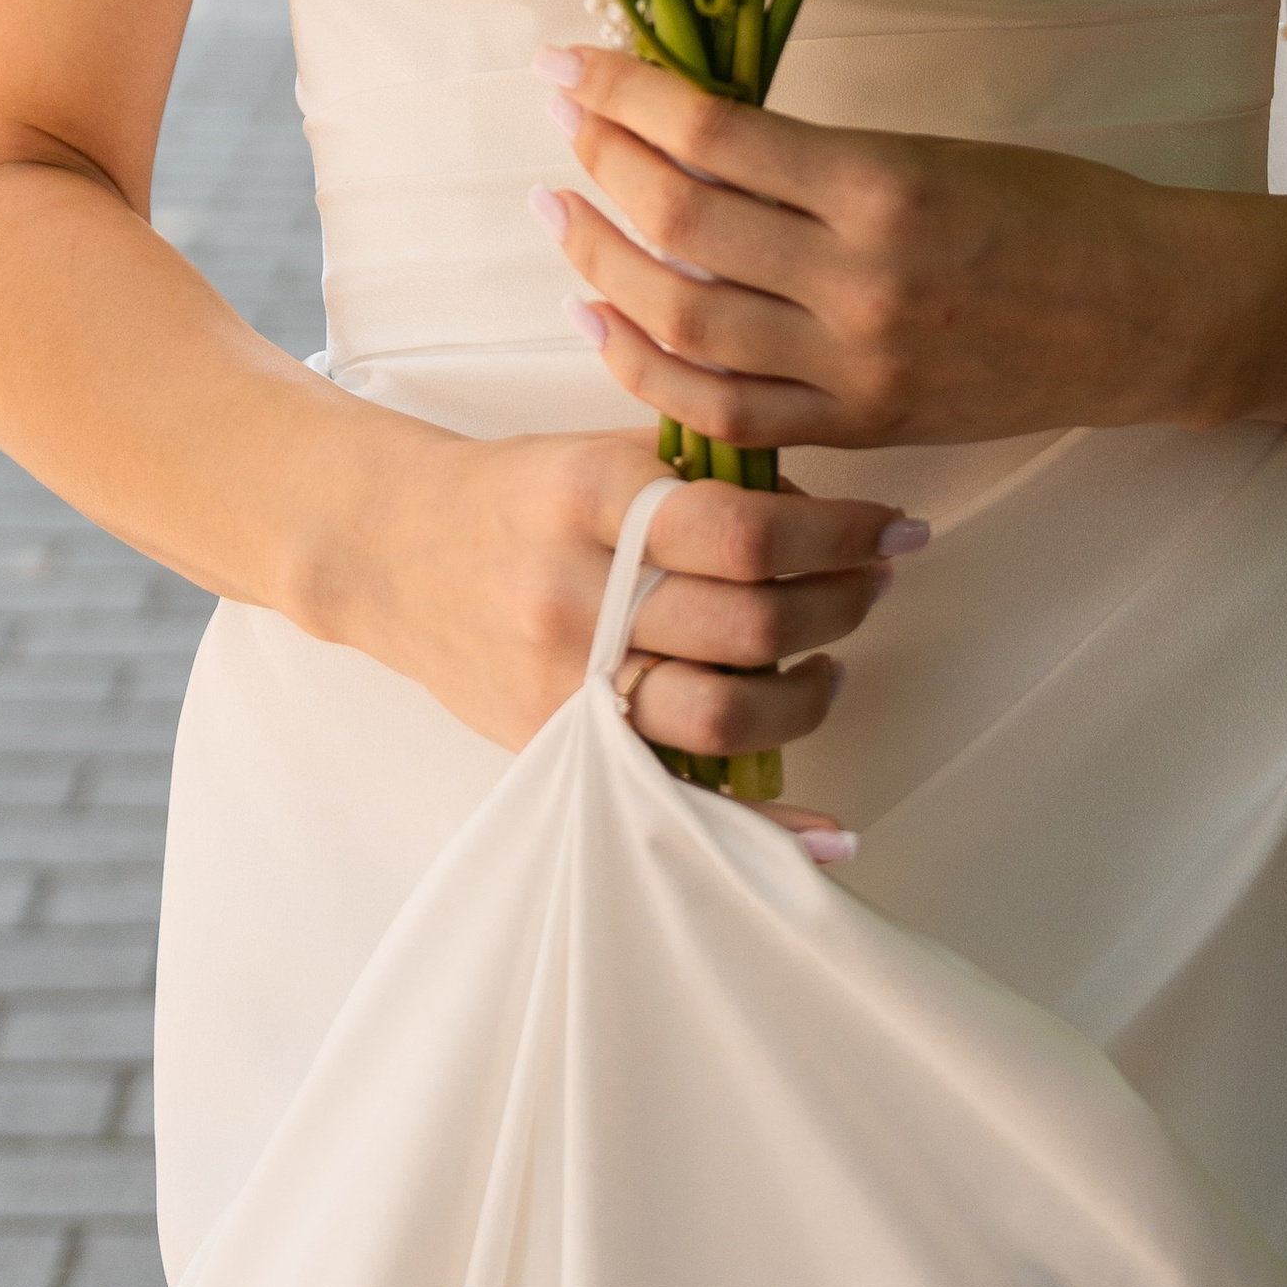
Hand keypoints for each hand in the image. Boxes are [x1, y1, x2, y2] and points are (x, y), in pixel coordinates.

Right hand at [338, 418, 922, 822]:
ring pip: (720, 716)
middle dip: (840, 605)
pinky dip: (759, 824)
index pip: (746, 528)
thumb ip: (705, 476)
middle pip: (747, 625)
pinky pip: (673, 790)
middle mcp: (579, 592)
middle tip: (875, 584)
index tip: (895, 528)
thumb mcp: (604, 451)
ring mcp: (564, 680)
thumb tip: (824, 519)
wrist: (391, 549)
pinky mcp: (556, 743)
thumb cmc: (520, 493)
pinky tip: (829, 835)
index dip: (841, 532)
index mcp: (595, 497)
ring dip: (808, 694)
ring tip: (830, 662)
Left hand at [528, 48, 1256, 447]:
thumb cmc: (1059, 209)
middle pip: (680, 226)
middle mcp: (859, 281)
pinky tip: (604, 323)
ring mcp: (855, 366)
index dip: (623, 95)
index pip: (710, 135)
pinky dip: (648, 371)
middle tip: (562, 125)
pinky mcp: (863, 424)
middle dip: (599, 166)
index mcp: (883, 185)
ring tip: (563, 216)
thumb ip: (819, 158)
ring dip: (602, 265)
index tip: (569, 63)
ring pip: (682, 325)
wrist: (1151, 314)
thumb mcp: (938, 149)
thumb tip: (696, 134)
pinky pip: (725, 412)